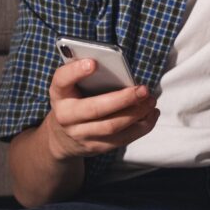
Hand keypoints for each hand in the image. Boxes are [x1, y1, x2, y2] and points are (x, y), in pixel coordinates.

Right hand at [43, 58, 159, 160]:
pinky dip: (141, 127)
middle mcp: (66, 116)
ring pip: (112, 127)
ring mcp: (80, 135)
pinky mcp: (96, 147)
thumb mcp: (71, 86)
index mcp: (59, 93)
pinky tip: (151, 114)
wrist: (62, 137)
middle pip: (95, 109)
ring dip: (136, 114)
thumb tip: (118, 69)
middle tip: (143, 89)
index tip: (93, 62)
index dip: (76, 71)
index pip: (62, 80)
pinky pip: (121, 139)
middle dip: (123, 99)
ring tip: (150, 101)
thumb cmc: (73, 100)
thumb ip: (86, 75)